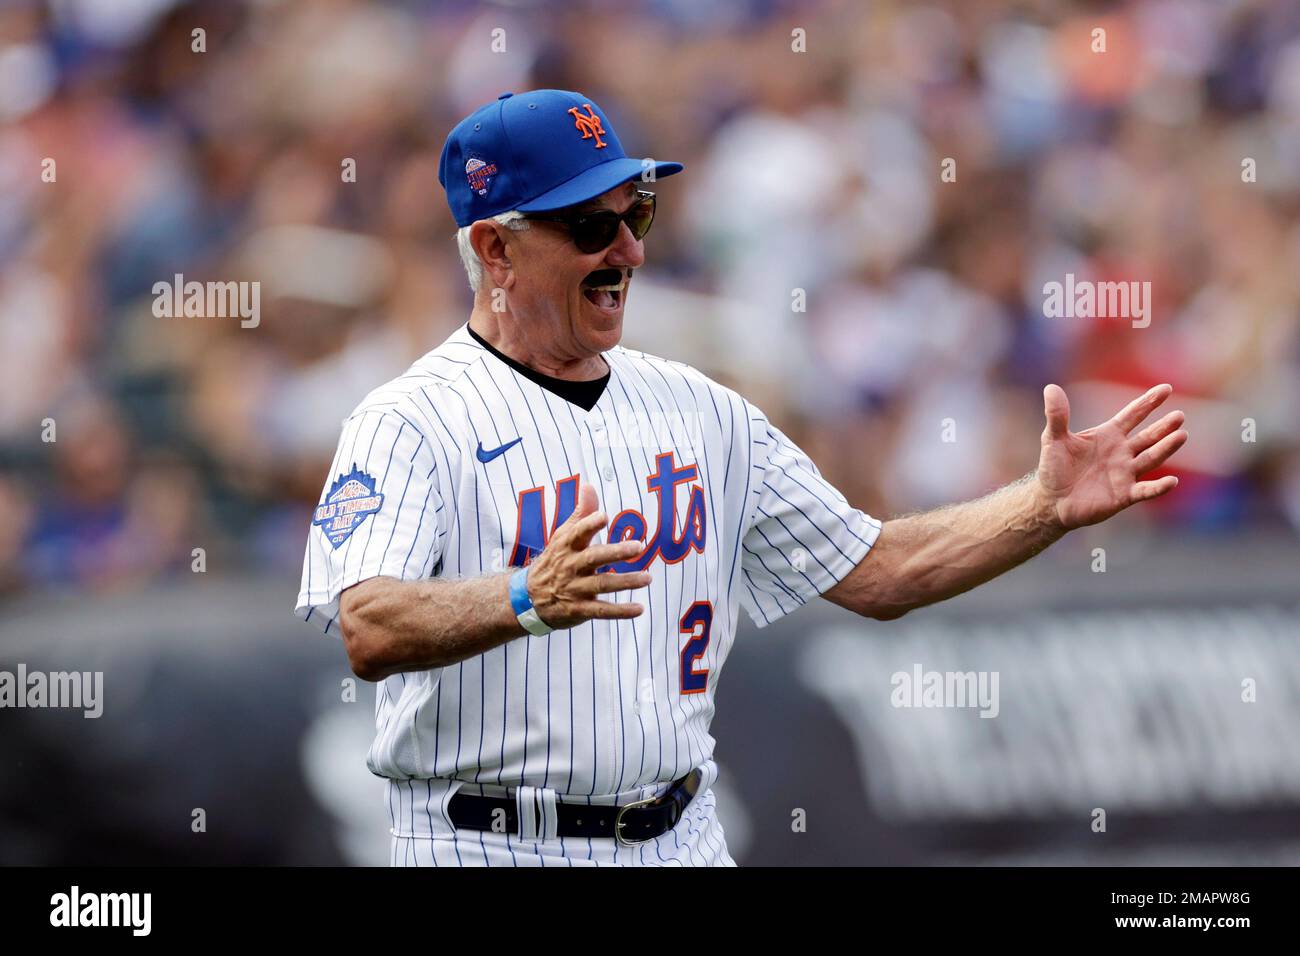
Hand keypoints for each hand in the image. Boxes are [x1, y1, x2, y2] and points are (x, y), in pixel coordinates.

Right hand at [524, 481, 649, 628]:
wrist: (528, 598)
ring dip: (626, 581)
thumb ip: (580, 512)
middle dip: (616, 552)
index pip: (577, 533)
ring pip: (602, 584)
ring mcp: (575, 589)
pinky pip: (601, 610)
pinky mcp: (579, 609)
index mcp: (567, 546)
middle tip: (638, 547)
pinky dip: (620, 611)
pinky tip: (639, 608)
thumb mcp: (562, 536)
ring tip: (648, 578)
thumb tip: (589, 485)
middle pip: (594, 558)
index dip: (589, 524)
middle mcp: (571, 566)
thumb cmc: (554, 560)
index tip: (603, 516)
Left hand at [1035, 383, 1186, 530]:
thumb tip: (1051, 388)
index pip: (1133, 415)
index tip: (1166, 388)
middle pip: (1148, 436)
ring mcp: (1125, 474)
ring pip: (1151, 458)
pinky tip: (1172, 482)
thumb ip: (1057, 415)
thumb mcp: (1054, 439)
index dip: (1148, 402)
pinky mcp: (1124, 495)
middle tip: (1178, 416)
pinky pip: (1145, 490)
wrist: (1051, 501)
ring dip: (1166, 448)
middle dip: (1163, 427)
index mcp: (1108, 435)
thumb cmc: (1054, 468)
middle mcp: (1122, 452)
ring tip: (1181, 435)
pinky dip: (1159, 487)